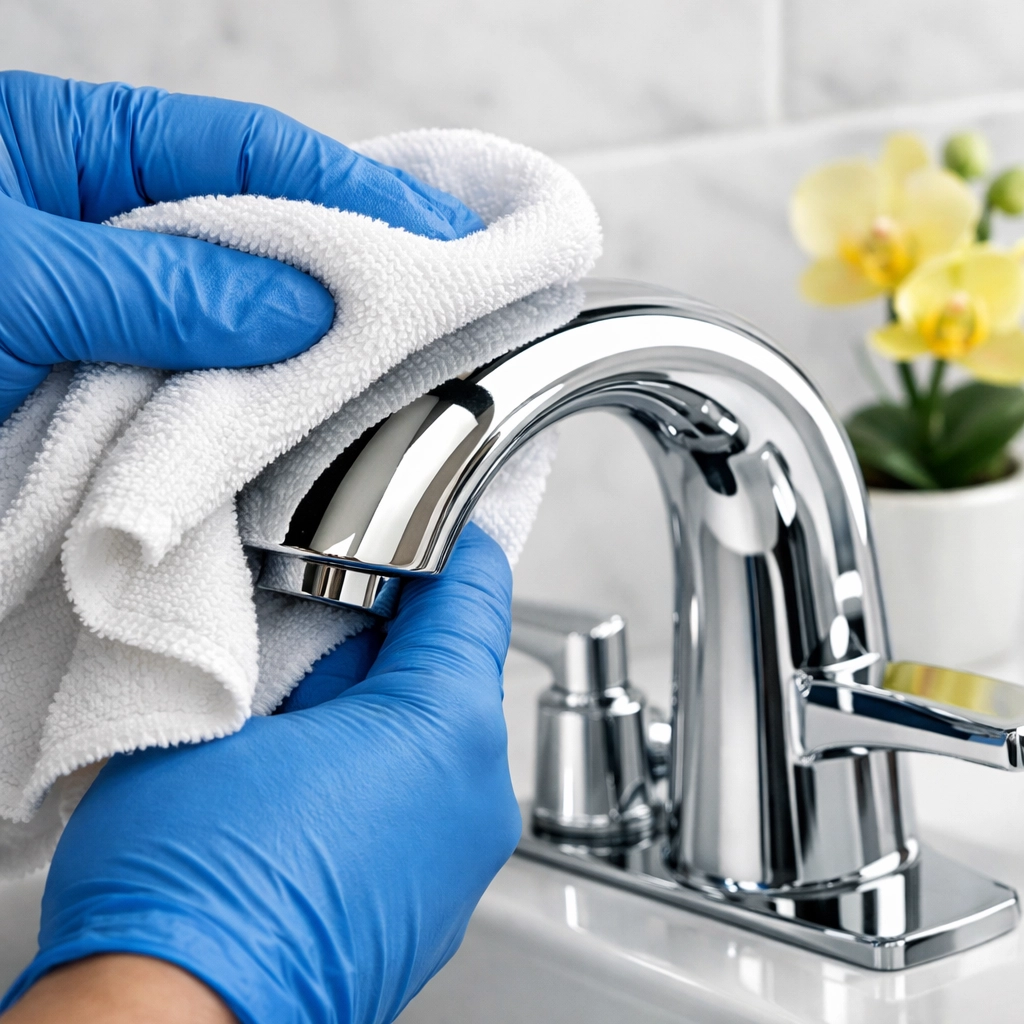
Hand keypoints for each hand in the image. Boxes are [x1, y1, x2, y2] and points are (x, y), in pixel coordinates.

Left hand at [0, 71, 484, 421]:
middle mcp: (98, 232)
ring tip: (396, 373)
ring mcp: (104, 316)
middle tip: (446, 307)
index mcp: (68, 153)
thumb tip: (300, 301)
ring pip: (235, 326)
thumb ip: (159, 286)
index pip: (248, 155)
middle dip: (352, 272)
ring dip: (308, 356)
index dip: (356, 196)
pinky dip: (250, 416)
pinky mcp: (97, 393)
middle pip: (256, 235)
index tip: (443, 239)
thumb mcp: (10, 282)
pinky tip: (303, 429)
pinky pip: (195, 399)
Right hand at [0, 523, 520, 1023]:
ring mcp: (463, 861)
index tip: (435, 521)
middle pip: (455, 669)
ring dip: (384, 706)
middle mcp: (477, 797)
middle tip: (329, 612)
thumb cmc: (191, 888)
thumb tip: (341, 633)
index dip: (453, 546)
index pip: (476, 596)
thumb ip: (308, 653)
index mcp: (443, 729)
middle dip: (398, 633)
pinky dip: (386, 769)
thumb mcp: (230, 713)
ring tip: (305, 706)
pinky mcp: (436, 905)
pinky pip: (426, 799)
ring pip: (437, 736)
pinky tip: (313, 778)